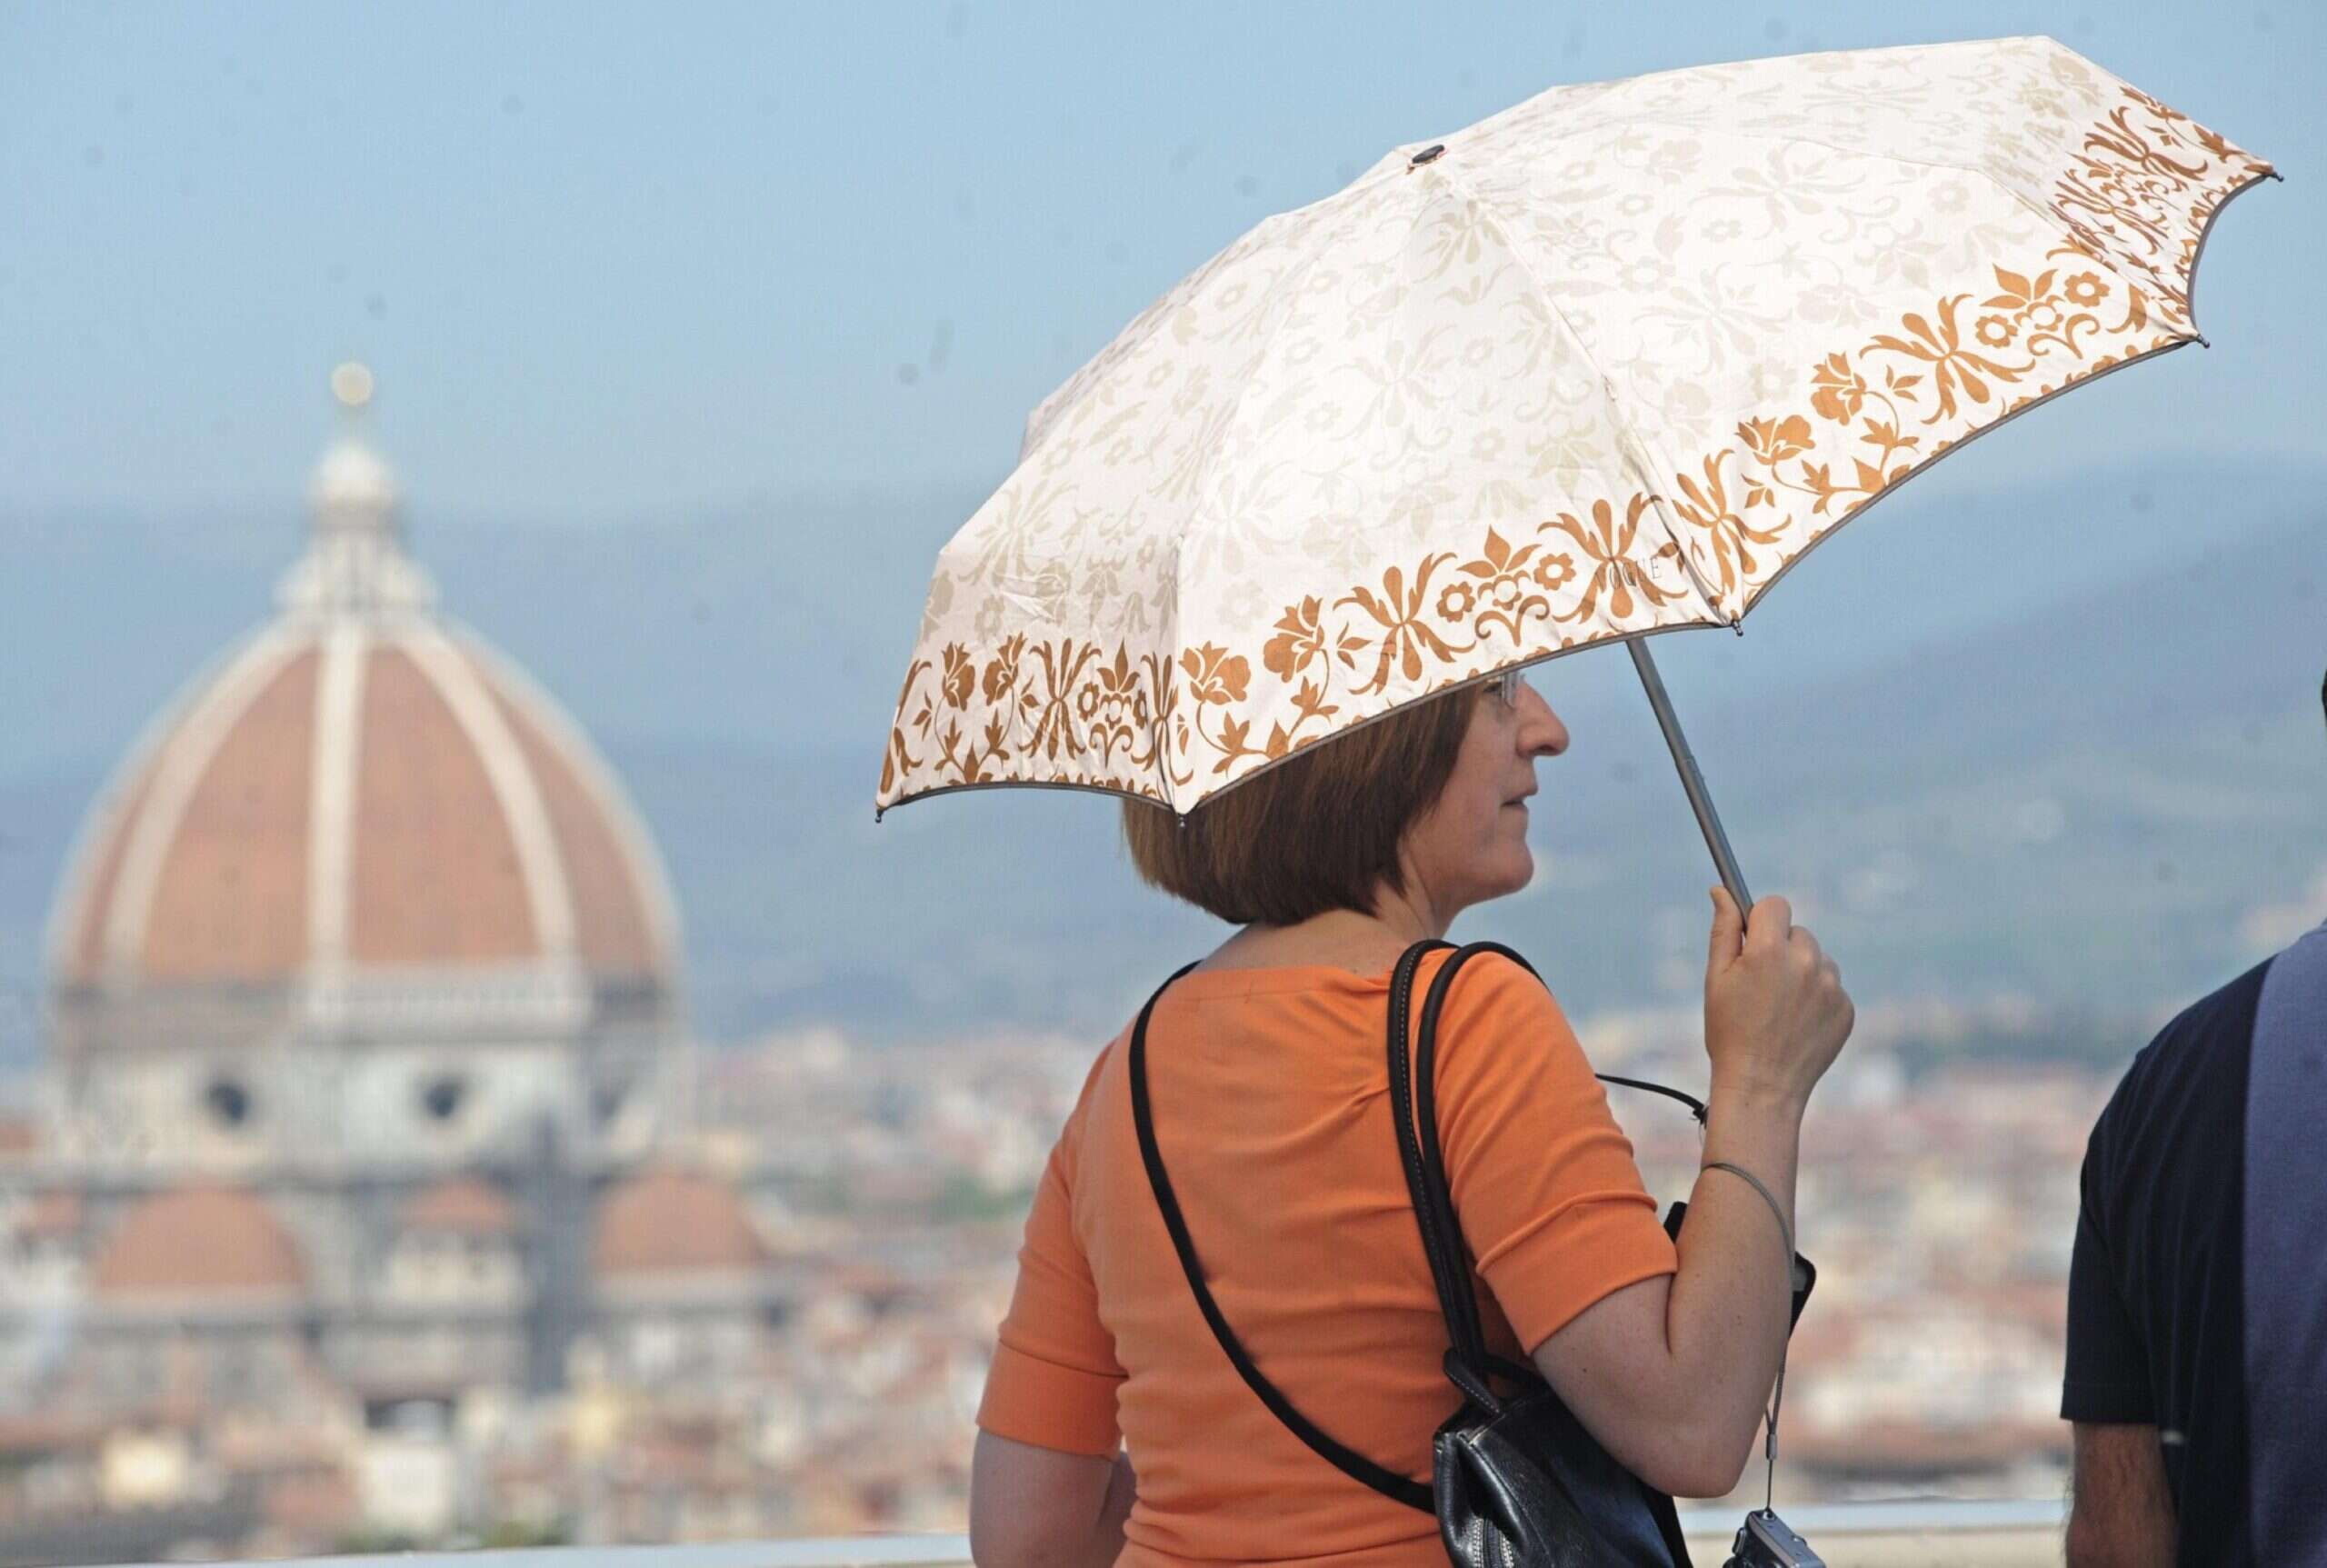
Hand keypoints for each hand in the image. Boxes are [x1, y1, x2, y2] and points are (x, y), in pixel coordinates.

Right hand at [1702, 888, 1853, 1108]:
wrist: (1762, 1087)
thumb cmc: (1729, 1032)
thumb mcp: (1716, 978)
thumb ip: (1724, 929)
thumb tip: (1721, 891)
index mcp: (1770, 950)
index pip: (1775, 905)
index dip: (1761, 920)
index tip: (1753, 941)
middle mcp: (1808, 962)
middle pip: (1797, 932)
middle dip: (1780, 948)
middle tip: (1761, 985)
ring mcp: (1832, 987)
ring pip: (1817, 959)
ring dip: (1801, 972)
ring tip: (1779, 1009)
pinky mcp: (1846, 1008)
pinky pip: (1831, 987)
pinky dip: (1816, 998)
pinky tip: (1796, 1023)